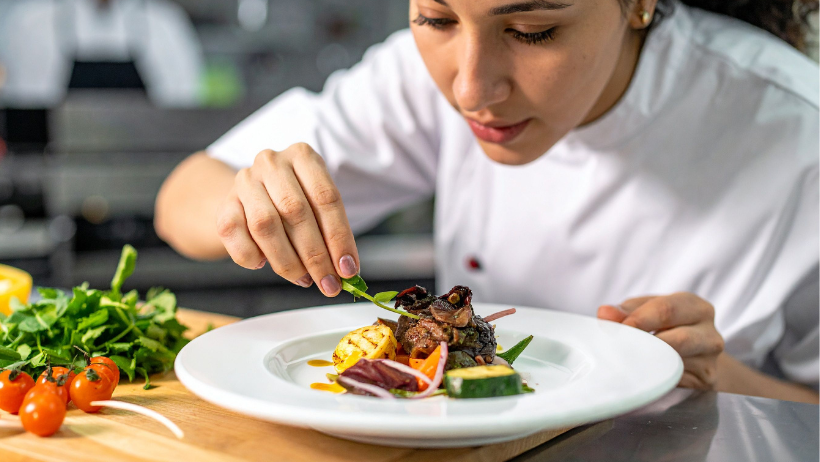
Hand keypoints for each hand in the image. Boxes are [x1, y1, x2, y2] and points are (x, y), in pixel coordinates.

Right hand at [215, 143, 358, 295]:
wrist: (253, 194)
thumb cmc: (295, 200)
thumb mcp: (318, 205)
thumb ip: (331, 233)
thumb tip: (345, 269)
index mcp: (303, 155)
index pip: (326, 198)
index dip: (339, 238)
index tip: (348, 268)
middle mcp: (272, 163)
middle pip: (296, 212)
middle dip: (316, 255)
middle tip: (328, 283)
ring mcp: (244, 181)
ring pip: (265, 225)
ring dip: (287, 261)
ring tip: (303, 279)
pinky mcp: (224, 203)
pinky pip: (235, 234)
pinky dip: (251, 256)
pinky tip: (263, 264)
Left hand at [598, 292, 724, 389]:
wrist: (697, 354)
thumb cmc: (665, 326)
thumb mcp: (648, 311)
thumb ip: (627, 311)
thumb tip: (604, 313)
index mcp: (696, 307)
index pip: (666, 309)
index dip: (639, 319)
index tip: (616, 329)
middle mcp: (710, 333)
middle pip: (679, 339)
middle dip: (644, 344)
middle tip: (618, 349)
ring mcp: (711, 360)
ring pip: (677, 363)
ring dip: (648, 364)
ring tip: (627, 362)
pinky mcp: (705, 381)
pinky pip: (676, 381)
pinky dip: (655, 378)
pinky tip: (640, 375)